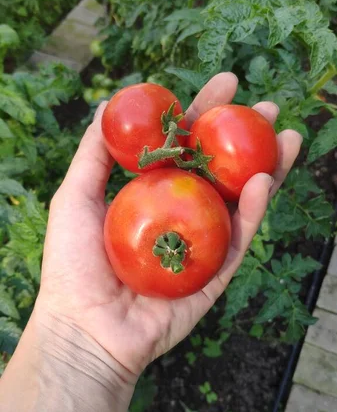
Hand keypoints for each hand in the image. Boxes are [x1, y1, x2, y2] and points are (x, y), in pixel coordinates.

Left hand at [37, 73, 301, 381]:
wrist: (84, 328)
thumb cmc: (72, 265)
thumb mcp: (74, 197)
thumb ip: (93, 154)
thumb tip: (105, 106)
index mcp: (152, 196)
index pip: (185, 148)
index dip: (205, 115)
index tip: (226, 83)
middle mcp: (181, 216)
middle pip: (220, 170)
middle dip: (245, 137)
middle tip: (266, 106)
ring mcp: (201, 246)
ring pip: (240, 201)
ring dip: (268, 168)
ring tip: (287, 136)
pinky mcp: (214, 275)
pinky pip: (238, 240)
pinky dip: (254, 211)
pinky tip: (266, 180)